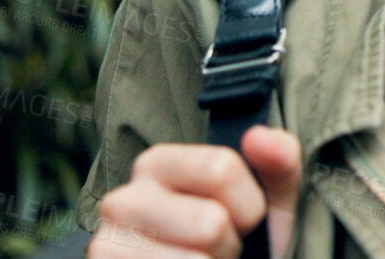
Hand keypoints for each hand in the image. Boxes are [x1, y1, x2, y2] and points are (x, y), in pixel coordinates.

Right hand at [91, 125, 300, 257]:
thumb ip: (278, 163)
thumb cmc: (241, 244)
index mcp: (156, 164)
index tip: (241, 221)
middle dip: (228, 245)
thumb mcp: (269, 202)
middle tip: (215, 249)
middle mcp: (123, 199)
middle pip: (209, 223)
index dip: (249, 206)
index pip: (220, 168)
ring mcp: (107, 244)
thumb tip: (259, 137)